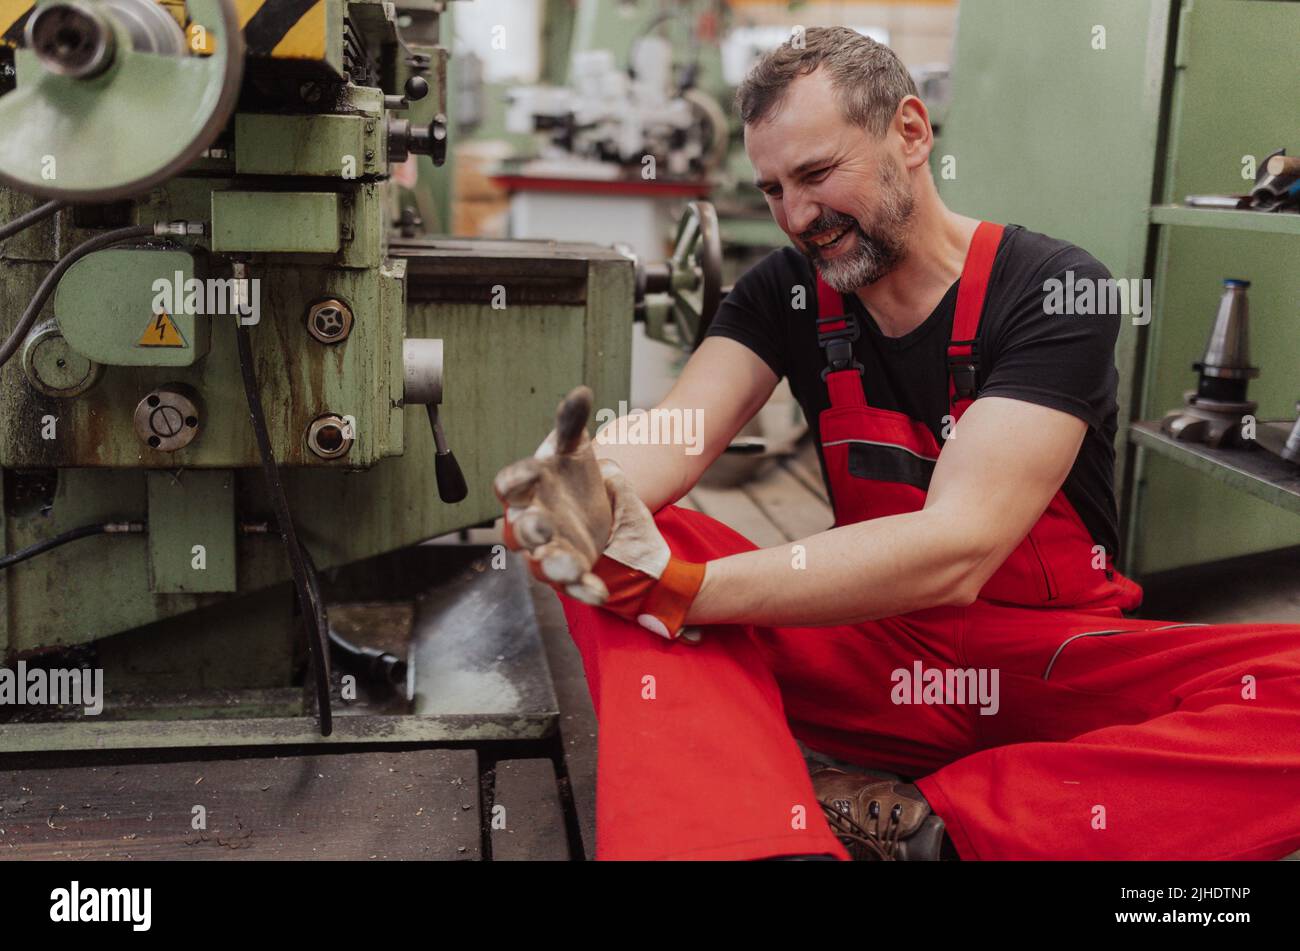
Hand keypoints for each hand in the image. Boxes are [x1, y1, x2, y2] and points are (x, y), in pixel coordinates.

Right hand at [493, 386, 705, 642]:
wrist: (590, 504)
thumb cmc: (570, 474)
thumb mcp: (575, 448)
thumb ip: (572, 423)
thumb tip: (581, 392)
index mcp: (527, 489)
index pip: (509, 484)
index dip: (513, 480)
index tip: (523, 476)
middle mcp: (532, 521)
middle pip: (519, 531)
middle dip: (528, 531)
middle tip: (540, 528)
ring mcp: (551, 549)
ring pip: (543, 564)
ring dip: (555, 565)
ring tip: (571, 565)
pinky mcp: (573, 568)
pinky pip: (573, 584)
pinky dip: (584, 588)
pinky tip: (600, 592)